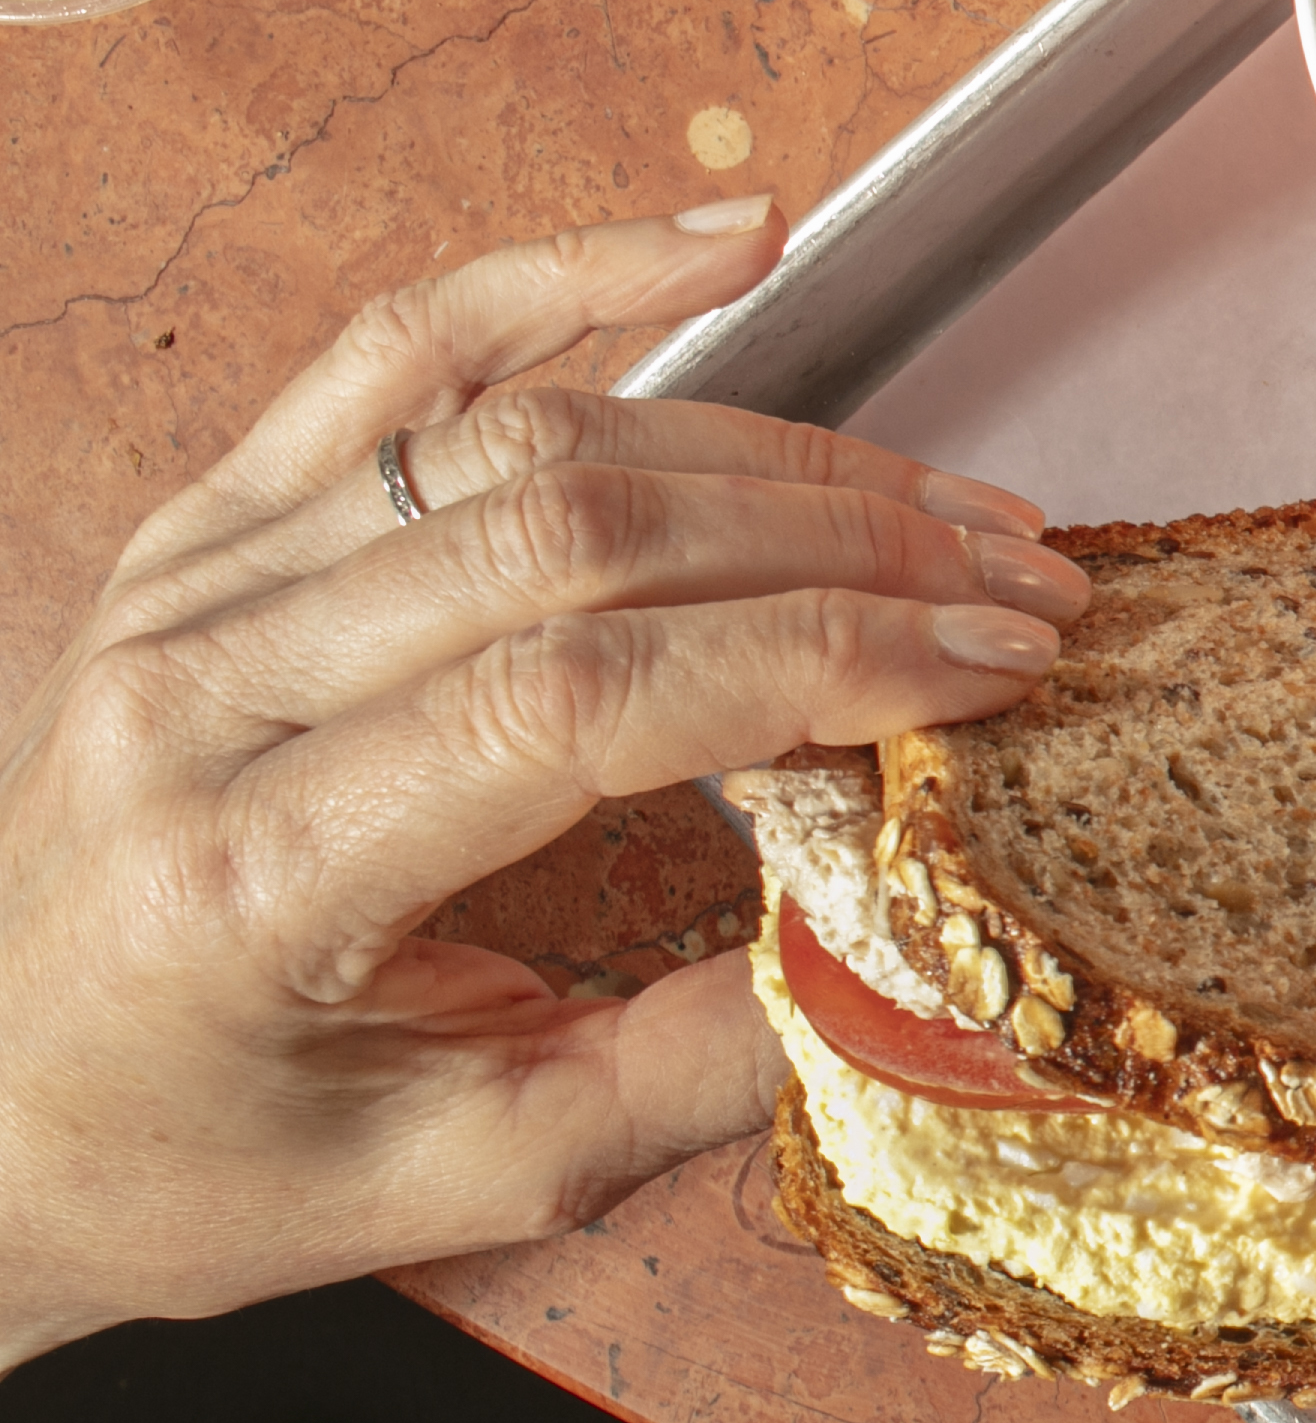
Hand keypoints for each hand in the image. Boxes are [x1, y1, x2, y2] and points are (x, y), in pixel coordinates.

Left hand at [0, 204, 1078, 1365]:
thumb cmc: (204, 1167)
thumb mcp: (460, 1184)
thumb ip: (688, 1073)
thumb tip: (920, 957)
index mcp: (256, 872)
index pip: (581, 698)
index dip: (815, 658)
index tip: (992, 665)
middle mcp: (202, 693)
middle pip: (571, 540)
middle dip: (840, 546)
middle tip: (1016, 581)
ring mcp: (192, 585)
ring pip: (525, 442)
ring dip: (771, 451)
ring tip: (941, 504)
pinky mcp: (204, 523)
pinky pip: (395, 352)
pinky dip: (571, 273)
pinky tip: (728, 237)